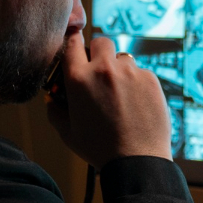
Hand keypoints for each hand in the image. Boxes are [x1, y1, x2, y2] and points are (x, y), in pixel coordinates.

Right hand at [46, 32, 173, 167]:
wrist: (137, 161)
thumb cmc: (99, 149)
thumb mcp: (67, 133)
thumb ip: (55, 112)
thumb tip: (52, 100)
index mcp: (79, 79)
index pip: (72, 42)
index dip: (73, 42)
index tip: (76, 49)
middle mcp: (104, 69)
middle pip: (101, 42)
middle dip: (99, 53)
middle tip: (99, 72)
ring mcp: (130, 72)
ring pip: (122, 58)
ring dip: (119, 69)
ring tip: (120, 94)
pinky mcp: (150, 79)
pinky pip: (140, 72)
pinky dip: (137, 83)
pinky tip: (136, 104)